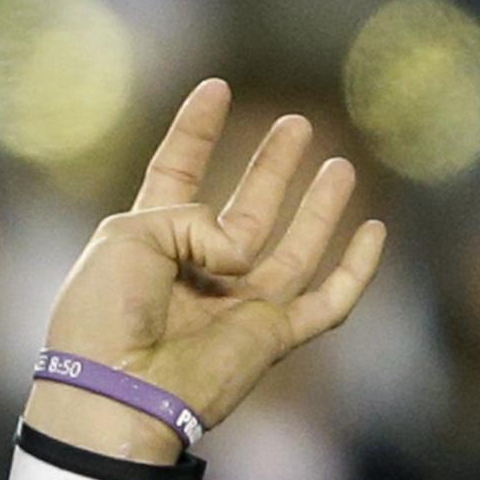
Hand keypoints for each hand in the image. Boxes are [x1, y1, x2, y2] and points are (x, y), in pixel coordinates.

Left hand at [30, 81, 385, 460]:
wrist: (119, 392)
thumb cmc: (105, 314)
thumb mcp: (127, 235)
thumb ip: (189, 217)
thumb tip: (239, 252)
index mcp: (146, 242)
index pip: (176, 174)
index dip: (195, 131)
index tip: (215, 87)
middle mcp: (196, 272)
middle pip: (244, 209)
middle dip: (269, 167)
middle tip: (294, 123)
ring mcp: (237, 306)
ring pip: (292, 247)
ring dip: (317, 207)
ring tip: (338, 162)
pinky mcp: (271, 338)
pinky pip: (327, 302)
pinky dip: (355, 269)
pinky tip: (375, 232)